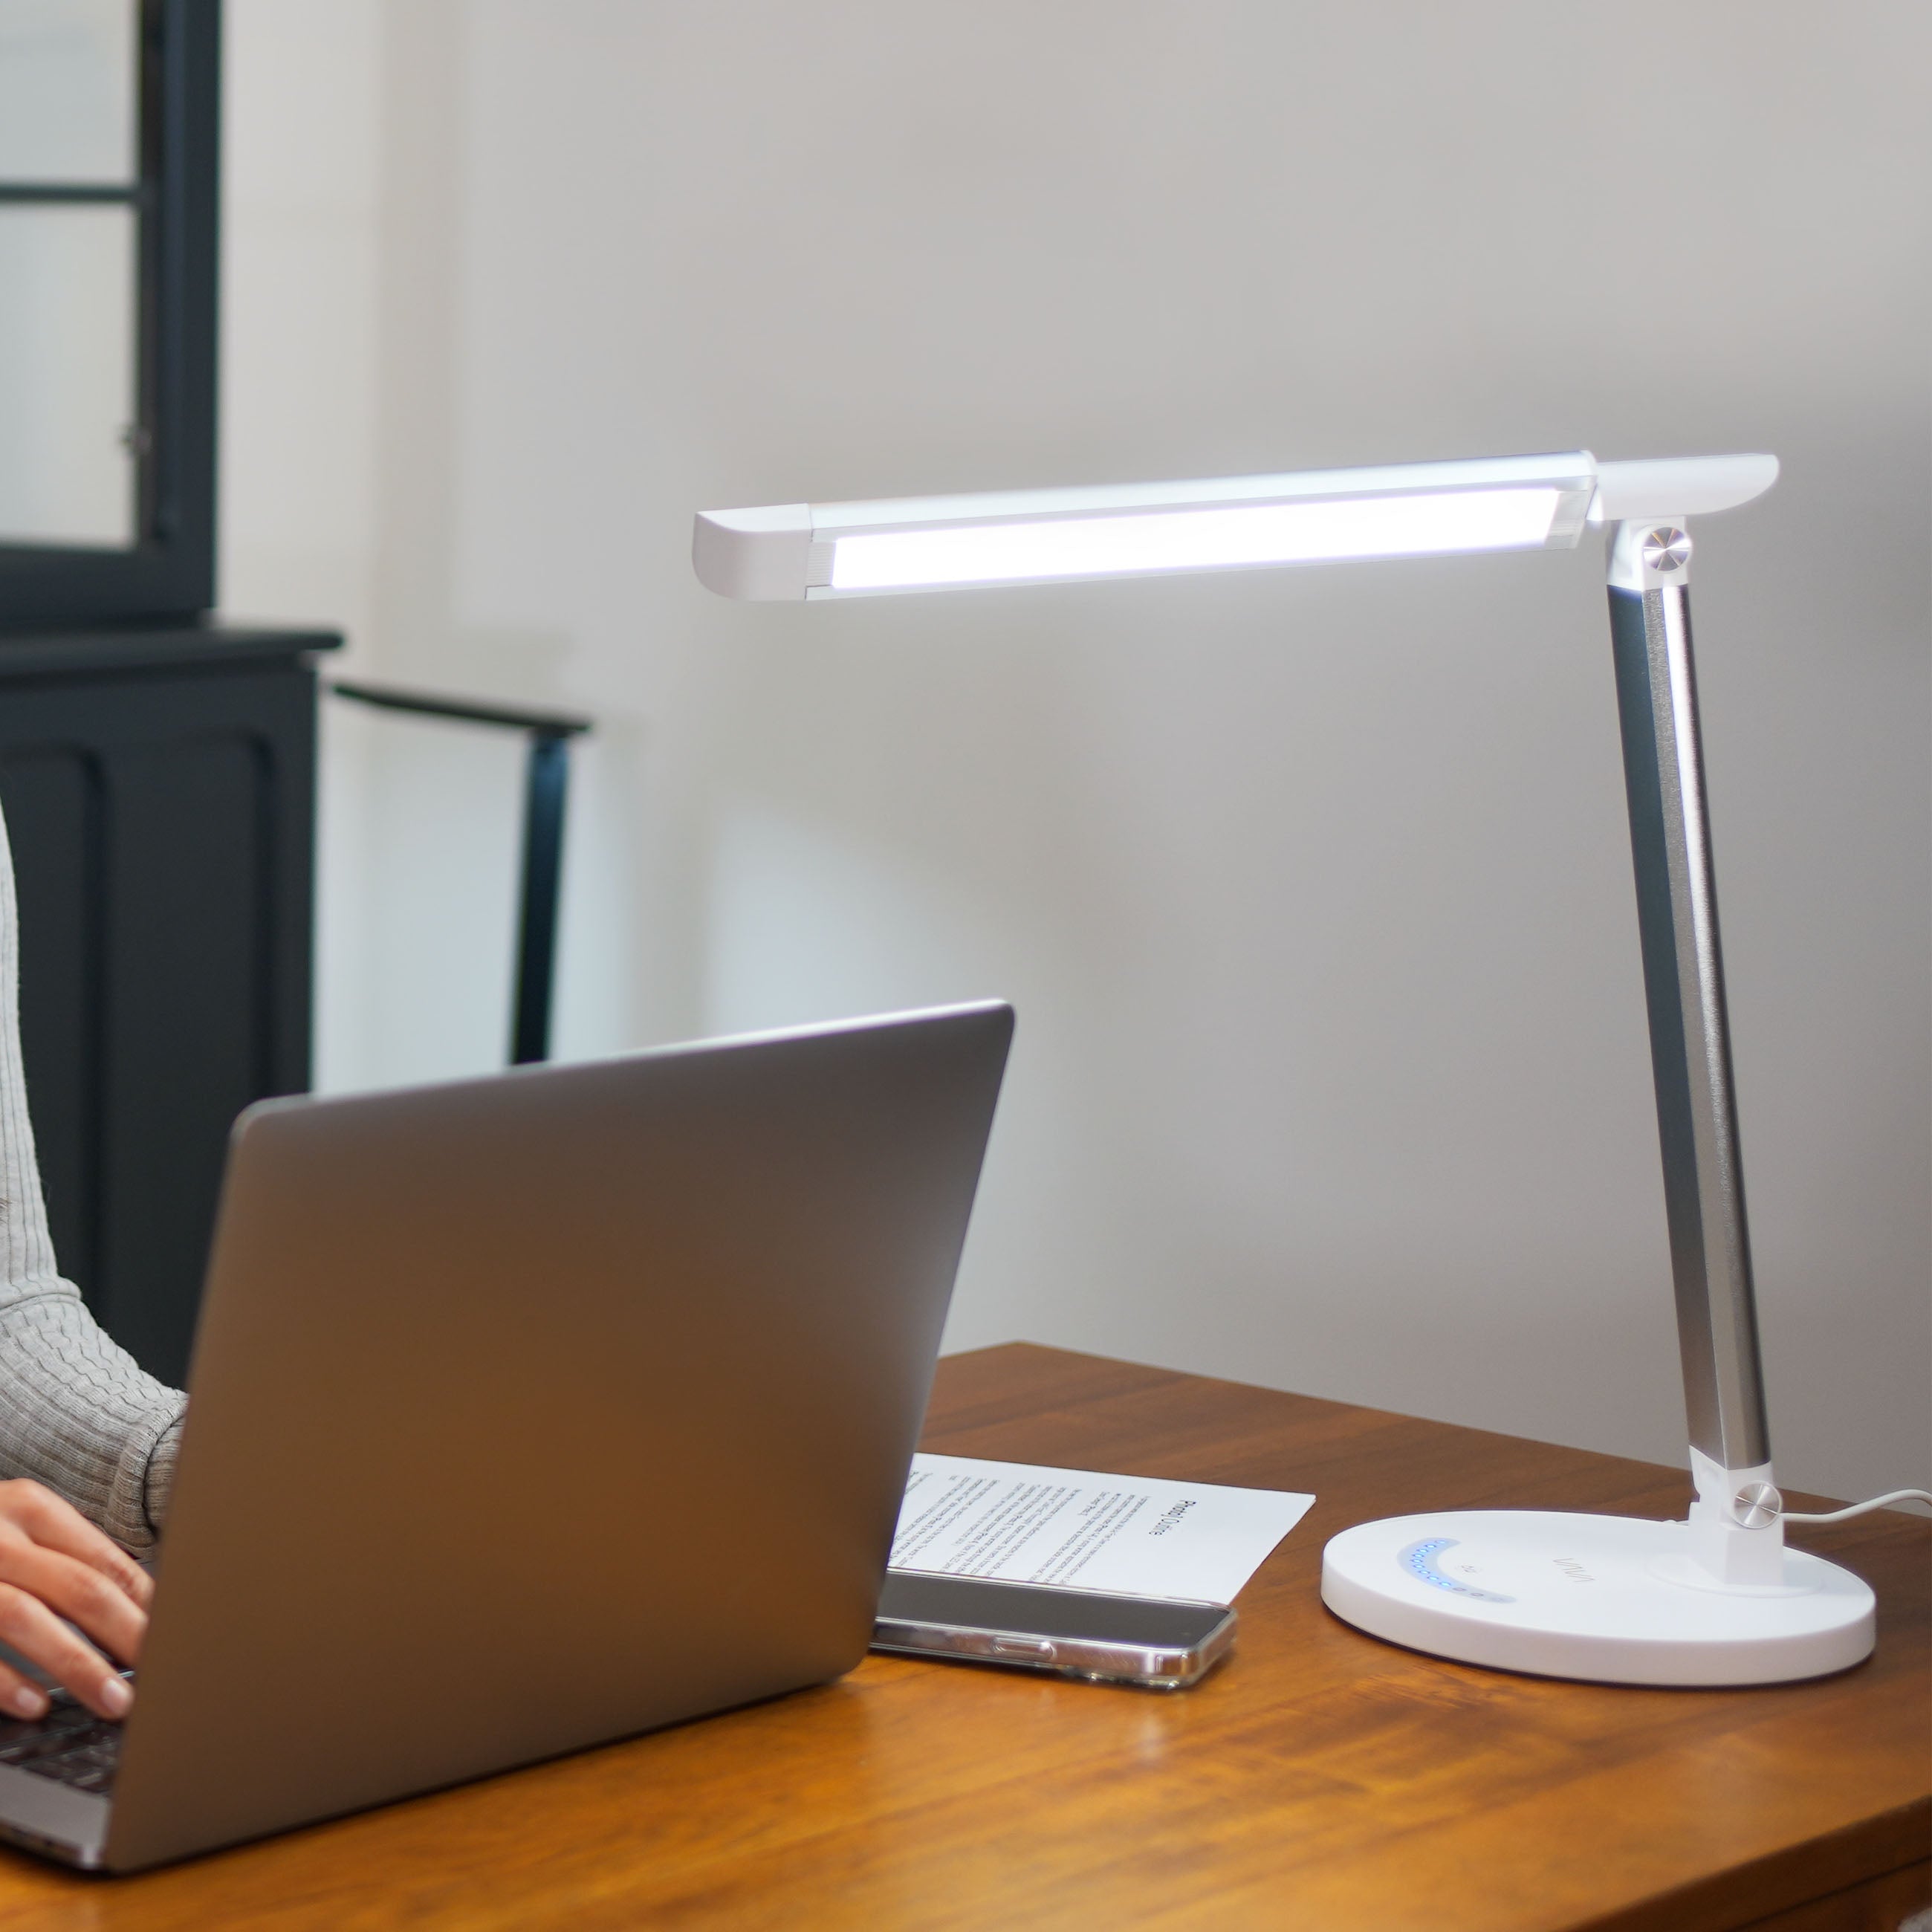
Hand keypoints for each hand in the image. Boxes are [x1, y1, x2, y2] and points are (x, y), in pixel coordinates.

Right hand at [0, 1480, 148, 1721]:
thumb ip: (63, 1559)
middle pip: (79, 1586)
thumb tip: (141, 1607)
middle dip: (127, 1635)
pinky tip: (35, 1705)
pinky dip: (3, 1678)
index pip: (105, 1558)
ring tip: (113, 1701)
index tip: (177, 1636)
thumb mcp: (12, 1530)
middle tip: (161, 1674)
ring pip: (27, 1616)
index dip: (147, 1602)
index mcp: (27, 1507)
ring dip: (76, 1664)